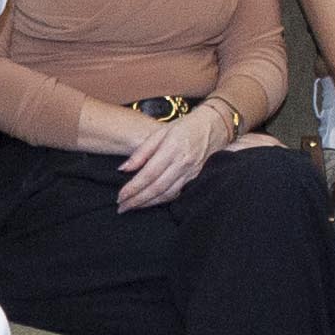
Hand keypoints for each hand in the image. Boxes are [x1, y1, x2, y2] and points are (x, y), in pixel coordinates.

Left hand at [114, 97, 236, 212]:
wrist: (214, 127)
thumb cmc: (184, 127)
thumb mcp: (160, 132)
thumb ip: (141, 152)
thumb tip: (123, 169)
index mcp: (172, 148)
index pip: (149, 174)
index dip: (133, 188)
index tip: (120, 196)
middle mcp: (183, 163)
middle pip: (157, 188)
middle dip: (137, 200)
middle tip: (122, 208)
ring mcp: (191, 173)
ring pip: (167, 194)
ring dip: (148, 204)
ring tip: (132, 207)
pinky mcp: (196, 179)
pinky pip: (177, 194)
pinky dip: (162, 201)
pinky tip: (150, 203)